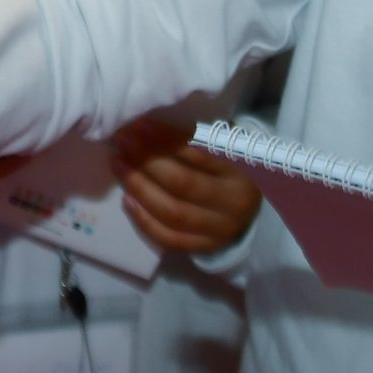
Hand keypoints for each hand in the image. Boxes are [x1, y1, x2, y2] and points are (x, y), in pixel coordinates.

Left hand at [110, 118, 263, 254]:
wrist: (253, 206)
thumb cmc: (232, 164)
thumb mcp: (227, 145)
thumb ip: (199, 136)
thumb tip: (149, 125)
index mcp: (242, 171)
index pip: (199, 153)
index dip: (165, 138)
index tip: (138, 124)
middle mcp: (233, 203)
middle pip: (183, 184)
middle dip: (147, 161)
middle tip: (122, 142)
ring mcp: (219, 230)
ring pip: (173, 213)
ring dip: (140, 188)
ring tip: (119, 165)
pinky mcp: (205, 247)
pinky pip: (170, 239)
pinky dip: (145, 221)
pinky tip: (127, 200)